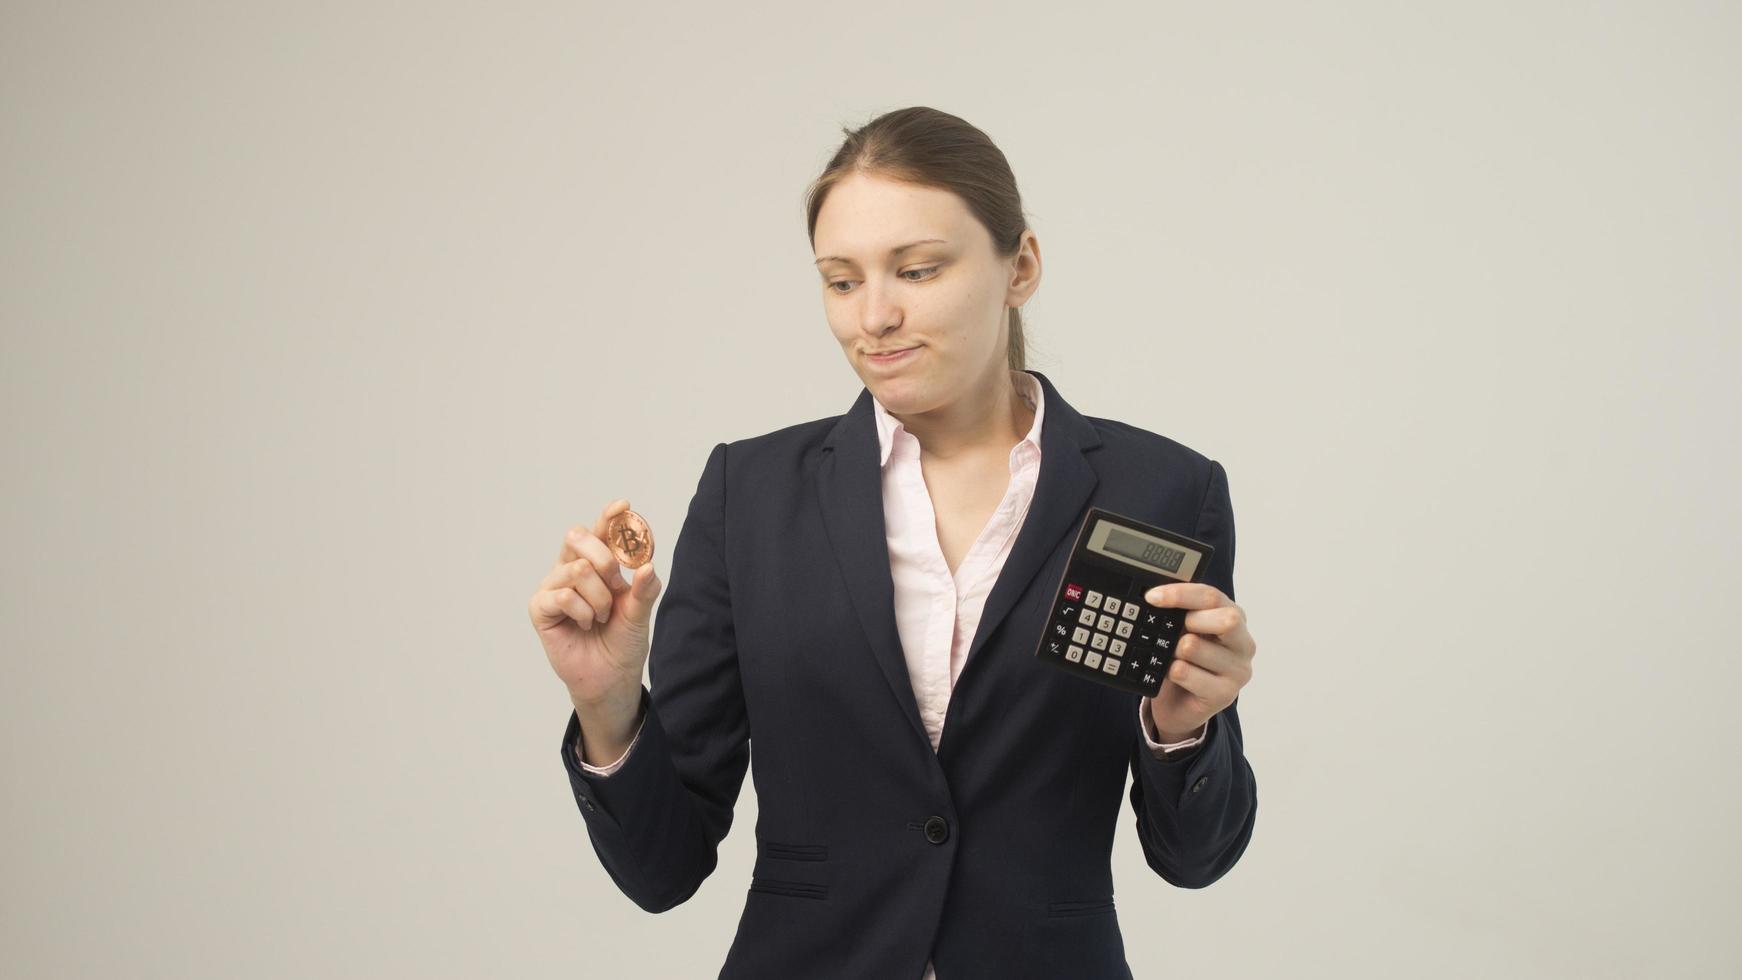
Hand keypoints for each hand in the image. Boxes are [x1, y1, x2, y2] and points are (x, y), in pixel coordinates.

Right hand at [528, 498, 663, 705]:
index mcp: (595, 563)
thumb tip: (648, 567)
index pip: (599, 531)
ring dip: (599, 598)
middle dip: (604, 559)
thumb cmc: (623, 641)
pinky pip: (564, 595)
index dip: (609, 516)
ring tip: (601, 617)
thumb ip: (644, 589)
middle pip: (577, 537)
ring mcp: (553, 586)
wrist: (611, 677)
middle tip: (615, 584)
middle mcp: (570, 568)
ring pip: (577, 570)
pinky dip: (583, 612)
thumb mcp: (639, 613)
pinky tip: (586, 624)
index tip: (623, 505)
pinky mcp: (540, 608)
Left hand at [1143, 583, 1255, 740]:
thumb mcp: (1183, 629)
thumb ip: (1179, 612)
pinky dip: (1170, 672)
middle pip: (1224, 620)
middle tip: (1172, 633)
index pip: (1212, 597)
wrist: (1179, 704)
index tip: (1152, 597)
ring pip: (1193, 646)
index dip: (1180, 594)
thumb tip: (1154, 597)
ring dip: (1172, 651)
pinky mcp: (1224, 694)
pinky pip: (1184, 673)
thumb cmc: (1184, 659)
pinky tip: (1174, 676)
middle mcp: (1243, 643)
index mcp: (1234, 617)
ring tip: (1174, 658)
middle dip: (1189, 622)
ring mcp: (1238, 670)